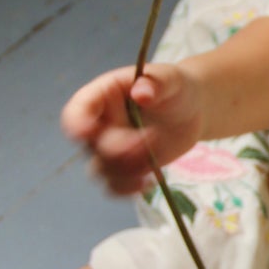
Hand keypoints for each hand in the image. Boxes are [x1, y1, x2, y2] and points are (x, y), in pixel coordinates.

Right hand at [61, 63, 201, 196]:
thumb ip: (157, 83)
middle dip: (120, 148)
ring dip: (126, 171)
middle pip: (92, 146)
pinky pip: (114, 186)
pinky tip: (149, 182)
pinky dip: (128, 189)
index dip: (77, 125)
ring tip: (153, 160)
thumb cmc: (176, 87)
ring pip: (101, 170)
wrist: (192, 111)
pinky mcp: (124, 168)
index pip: (76, 112)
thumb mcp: (171, 79)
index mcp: (101, 96)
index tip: (89, 133)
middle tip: (152, 138)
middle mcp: (99, 124)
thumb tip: (141, 92)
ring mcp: (109, 148)